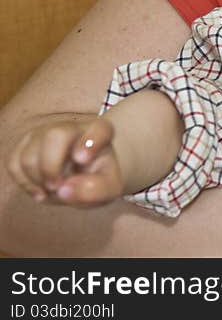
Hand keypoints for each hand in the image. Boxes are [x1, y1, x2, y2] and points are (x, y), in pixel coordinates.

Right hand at [5, 118, 123, 205]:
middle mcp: (71, 127)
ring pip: (29, 154)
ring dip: (38, 180)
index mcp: (100, 132)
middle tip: (57, 188)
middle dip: (50, 166)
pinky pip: (14, 164)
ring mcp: (44, 133)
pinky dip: (24, 183)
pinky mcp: (25, 145)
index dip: (89, 141)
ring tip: (55, 191)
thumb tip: (64, 191)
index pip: (98, 129)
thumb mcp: (109, 187)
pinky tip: (41, 193)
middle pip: (53, 136)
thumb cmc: (99, 177)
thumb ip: (95, 189)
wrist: (85, 173)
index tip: (81, 159)